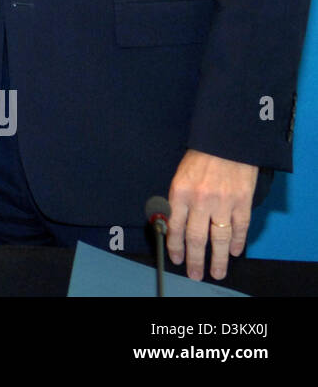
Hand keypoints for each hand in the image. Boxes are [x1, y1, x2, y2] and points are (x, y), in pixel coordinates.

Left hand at [166, 149, 258, 280]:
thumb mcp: (180, 174)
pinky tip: (234, 251)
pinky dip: (237, 242)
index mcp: (180, 192)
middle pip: (196, 238)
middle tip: (195, 274)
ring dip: (218, 259)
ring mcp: (223, 202)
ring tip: (217, 272)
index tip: (177, 259)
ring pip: (219, 238)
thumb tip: (172, 225)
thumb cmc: (200, 156)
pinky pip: (239, 228)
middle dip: (195, 259)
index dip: (175, 247)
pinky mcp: (242, 201)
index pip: (174, 227)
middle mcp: (200, 200)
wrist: (227, 139)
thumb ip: (178, 200)